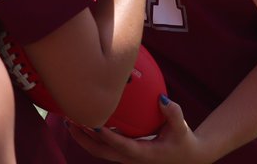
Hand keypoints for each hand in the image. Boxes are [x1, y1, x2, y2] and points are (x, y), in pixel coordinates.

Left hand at [65, 96, 211, 163]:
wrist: (187, 157)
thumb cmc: (183, 140)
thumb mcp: (181, 128)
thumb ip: (173, 113)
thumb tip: (162, 99)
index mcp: (144, 154)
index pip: (122, 146)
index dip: (108, 137)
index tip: (95, 125)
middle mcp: (131, 159)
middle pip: (101, 152)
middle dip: (84, 138)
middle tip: (70, 121)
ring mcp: (126, 158)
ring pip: (99, 151)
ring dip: (83, 138)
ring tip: (69, 121)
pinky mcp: (125, 154)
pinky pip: (104, 147)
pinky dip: (91, 137)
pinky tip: (84, 122)